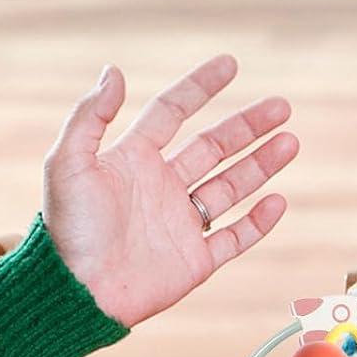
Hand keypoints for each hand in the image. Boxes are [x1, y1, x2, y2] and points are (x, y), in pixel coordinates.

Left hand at [43, 55, 297, 327]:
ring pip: (231, 186)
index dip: (200, 87)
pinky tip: (277, 199)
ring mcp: (180, 223)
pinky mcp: (194, 260)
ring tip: (290, 141)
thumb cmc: (66, 229)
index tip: (229, 64)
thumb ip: (89, 116)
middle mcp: (160, 187)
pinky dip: (258, 221)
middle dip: (247, 125)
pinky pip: (234, 236)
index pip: (172, 112)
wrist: (75, 293)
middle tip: (280, 106)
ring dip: (261, 164)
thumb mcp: (67, 164)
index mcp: (132, 160)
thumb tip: (114, 71)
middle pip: (213, 146)